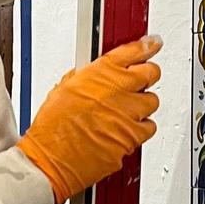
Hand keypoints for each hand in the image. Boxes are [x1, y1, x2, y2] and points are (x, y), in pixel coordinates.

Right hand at [18, 35, 162, 203]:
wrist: (51, 159)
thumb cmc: (52, 128)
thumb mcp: (64, 88)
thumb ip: (88, 76)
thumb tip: (98, 71)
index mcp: (101, 73)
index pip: (135, 50)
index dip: (147, 46)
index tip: (153, 44)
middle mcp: (118, 91)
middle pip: (151, 73)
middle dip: (147, 75)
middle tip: (138, 81)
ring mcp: (128, 114)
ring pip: (152, 101)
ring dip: (142, 104)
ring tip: (126, 111)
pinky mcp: (132, 137)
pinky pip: (149, 127)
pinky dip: (140, 127)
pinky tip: (126, 129)